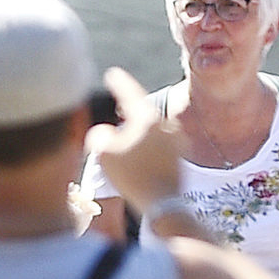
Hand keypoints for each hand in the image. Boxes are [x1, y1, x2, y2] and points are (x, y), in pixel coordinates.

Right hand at [88, 67, 182, 217]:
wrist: (162, 203)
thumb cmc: (131, 177)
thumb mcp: (103, 153)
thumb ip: (99, 134)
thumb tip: (104, 132)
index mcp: (146, 117)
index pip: (129, 91)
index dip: (118, 82)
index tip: (112, 74)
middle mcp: (164, 123)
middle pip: (141, 110)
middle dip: (128, 110)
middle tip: (117, 108)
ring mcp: (175, 139)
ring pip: (151, 127)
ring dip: (138, 129)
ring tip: (125, 137)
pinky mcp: (180, 155)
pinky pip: (159, 141)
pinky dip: (147, 143)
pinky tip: (139, 155)